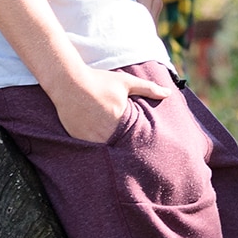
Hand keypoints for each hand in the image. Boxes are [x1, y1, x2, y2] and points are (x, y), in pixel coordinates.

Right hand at [48, 64, 171, 143]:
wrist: (68, 82)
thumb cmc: (99, 81)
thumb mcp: (126, 82)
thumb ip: (148, 89)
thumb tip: (168, 93)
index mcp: (119, 120)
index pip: (133, 139)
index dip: (138, 142)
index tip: (145, 148)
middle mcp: (104, 132)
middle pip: (118, 146)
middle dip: (124, 147)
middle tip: (134, 156)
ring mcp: (89, 137)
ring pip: (104, 148)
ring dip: (110, 147)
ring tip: (116, 149)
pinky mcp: (77, 138)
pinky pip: (90, 146)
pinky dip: (95, 144)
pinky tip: (99, 141)